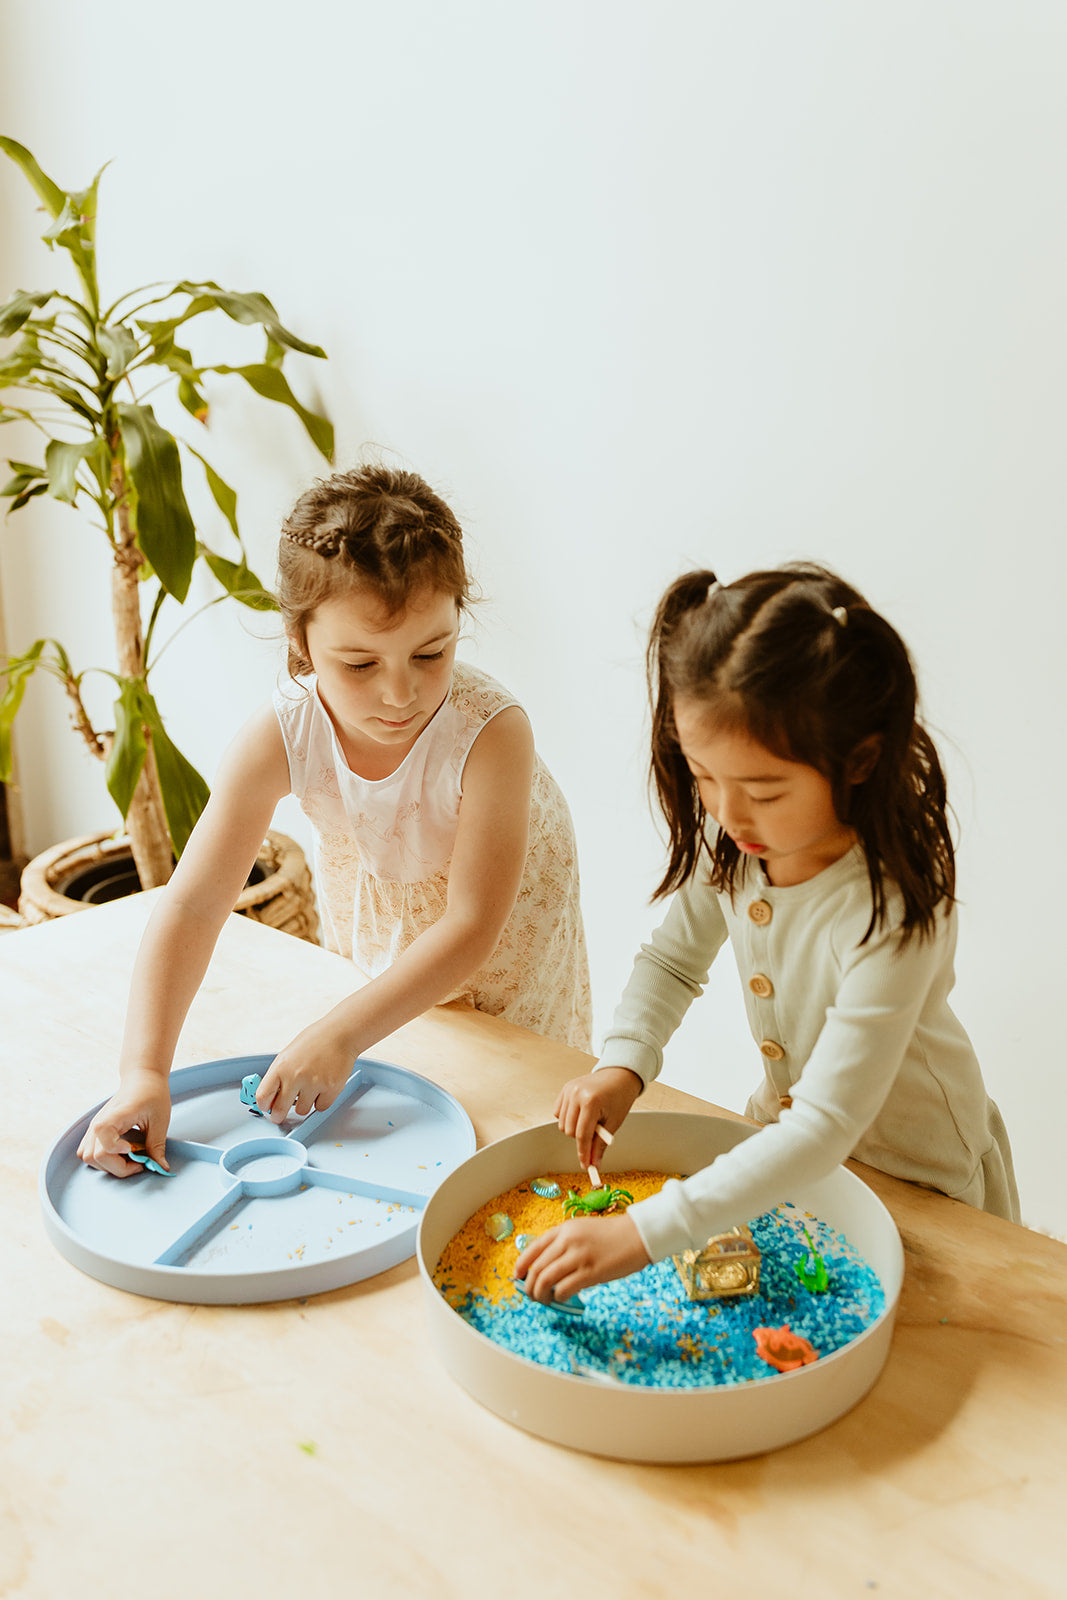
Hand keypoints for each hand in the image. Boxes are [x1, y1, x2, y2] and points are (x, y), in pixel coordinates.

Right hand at [77, 1070, 171, 1177]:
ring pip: (87, 1157)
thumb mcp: (160, 1120)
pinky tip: (121, 1154)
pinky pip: (88, 1152)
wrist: (142, 1078)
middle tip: (139, 1162)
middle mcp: (99, 1122)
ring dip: (109, 1165)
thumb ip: (157, 1146)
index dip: (115, 1151)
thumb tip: (161, 1168)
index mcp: (115, 1115)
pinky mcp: (94, 1131)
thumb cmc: (152, 1094)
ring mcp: (94, 1127)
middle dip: (117, 1167)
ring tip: (130, 1158)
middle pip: (94, 1156)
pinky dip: (103, 1160)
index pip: (102, 1140)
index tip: (132, 1149)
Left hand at [255, 1017, 357, 1122]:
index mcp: (281, 1066)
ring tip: (310, 1088)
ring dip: (304, 1104)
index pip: (263, 1095)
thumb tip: (272, 1097)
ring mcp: (314, 1083)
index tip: (267, 1107)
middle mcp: (295, 1076)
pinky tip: (323, 1086)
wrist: (340, 1034)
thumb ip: (279, 1076)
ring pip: (302, 1111)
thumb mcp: (288, 1055)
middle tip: (279, 1115)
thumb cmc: (314, 1041)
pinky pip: (320, 1107)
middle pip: (280, 1109)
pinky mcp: (331, 1088)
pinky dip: (321, 1100)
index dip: (264, 1105)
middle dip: (278, 1115)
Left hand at [515, 1213, 650, 1301]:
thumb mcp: (582, 1230)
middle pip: (536, 1267)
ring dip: (541, 1295)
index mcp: (564, 1229)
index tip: (518, 1277)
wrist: (638, 1235)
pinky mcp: (591, 1272)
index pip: (532, 1248)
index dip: (521, 1265)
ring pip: (545, 1280)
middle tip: (532, 1296)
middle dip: (529, 1286)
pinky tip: (563, 1299)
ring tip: (545, 1301)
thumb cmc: (611, 1235)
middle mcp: (567, 1240)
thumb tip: (547, 1269)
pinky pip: (564, 1289)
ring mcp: (578, 1256)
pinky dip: (558, 1297)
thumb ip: (564, 1244)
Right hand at [554, 1065, 642, 1168]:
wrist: (619, 1076)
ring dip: (573, 1129)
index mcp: (591, 1101)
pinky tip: (580, 1114)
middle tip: (594, 1134)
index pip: (582, 1135)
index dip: (584, 1152)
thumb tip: (593, 1164)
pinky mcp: (565, 1088)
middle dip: (580, 1139)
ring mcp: (569, 1090)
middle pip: (568, 1131)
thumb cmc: (619, 1098)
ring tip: (590, 1121)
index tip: (586, 1165)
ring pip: (561, 1123)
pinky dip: (567, 1118)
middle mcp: (576, 1094)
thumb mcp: (613, 1123)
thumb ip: (600, 1145)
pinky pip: (558, 1112)